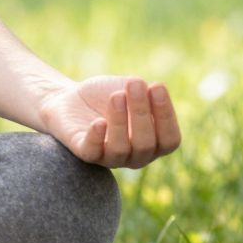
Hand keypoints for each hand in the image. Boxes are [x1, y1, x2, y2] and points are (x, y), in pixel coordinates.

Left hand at [35, 75, 180, 168]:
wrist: (72, 97)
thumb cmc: (108, 95)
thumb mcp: (130, 90)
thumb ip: (144, 92)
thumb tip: (152, 90)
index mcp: (154, 143)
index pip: (170, 140)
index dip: (166, 115)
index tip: (157, 86)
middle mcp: (135, 156)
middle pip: (145, 144)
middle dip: (141, 112)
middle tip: (134, 84)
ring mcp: (110, 158)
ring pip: (120, 149)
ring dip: (120, 121)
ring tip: (116, 96)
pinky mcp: (86, 153)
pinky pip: (93, 152)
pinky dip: (97, 138)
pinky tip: (99, 122)